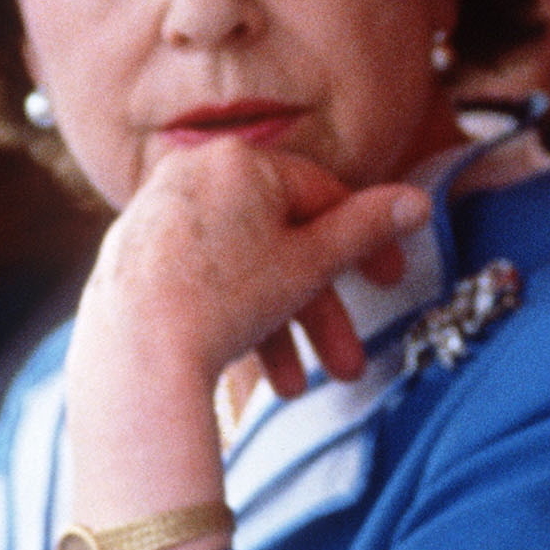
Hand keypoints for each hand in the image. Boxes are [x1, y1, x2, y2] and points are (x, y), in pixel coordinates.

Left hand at [54, 140, 428, 549]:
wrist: (133, 351)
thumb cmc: (224, 298)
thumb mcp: (310, 263)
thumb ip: (366, 228)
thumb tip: (417, 201)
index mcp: (239, 161)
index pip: (320, 193)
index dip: (363, 241)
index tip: (389, 281)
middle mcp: (192, 174)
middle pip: (279, 240)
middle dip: (317, 308)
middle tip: (347, 360)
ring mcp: (156, 215)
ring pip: (240, 268)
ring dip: (277, 330)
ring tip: (290, 388)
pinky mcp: (132, 256)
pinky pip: (199, 279)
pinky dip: (230, 318)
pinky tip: (244, 370)